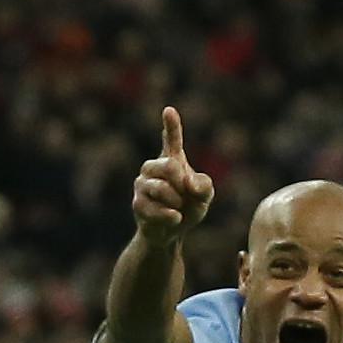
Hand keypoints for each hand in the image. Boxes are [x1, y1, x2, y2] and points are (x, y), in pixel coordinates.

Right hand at [131, 106, 214, 247]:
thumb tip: (187, 182)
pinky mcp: (137, 203)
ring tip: (177, 207)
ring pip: (161, 189)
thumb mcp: (205, 195)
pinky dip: (170, 216)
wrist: (173, 232)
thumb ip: (204, 185)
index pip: (172, 139)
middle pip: (169, 166)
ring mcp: (142, 184)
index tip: (169, 111)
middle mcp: (153, 167)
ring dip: (176, 202)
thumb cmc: (189, 207)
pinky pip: (154, 208)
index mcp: (172, 159)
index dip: (171, 125)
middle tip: (184, 195)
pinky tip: (174, 217)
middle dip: (181, 183)